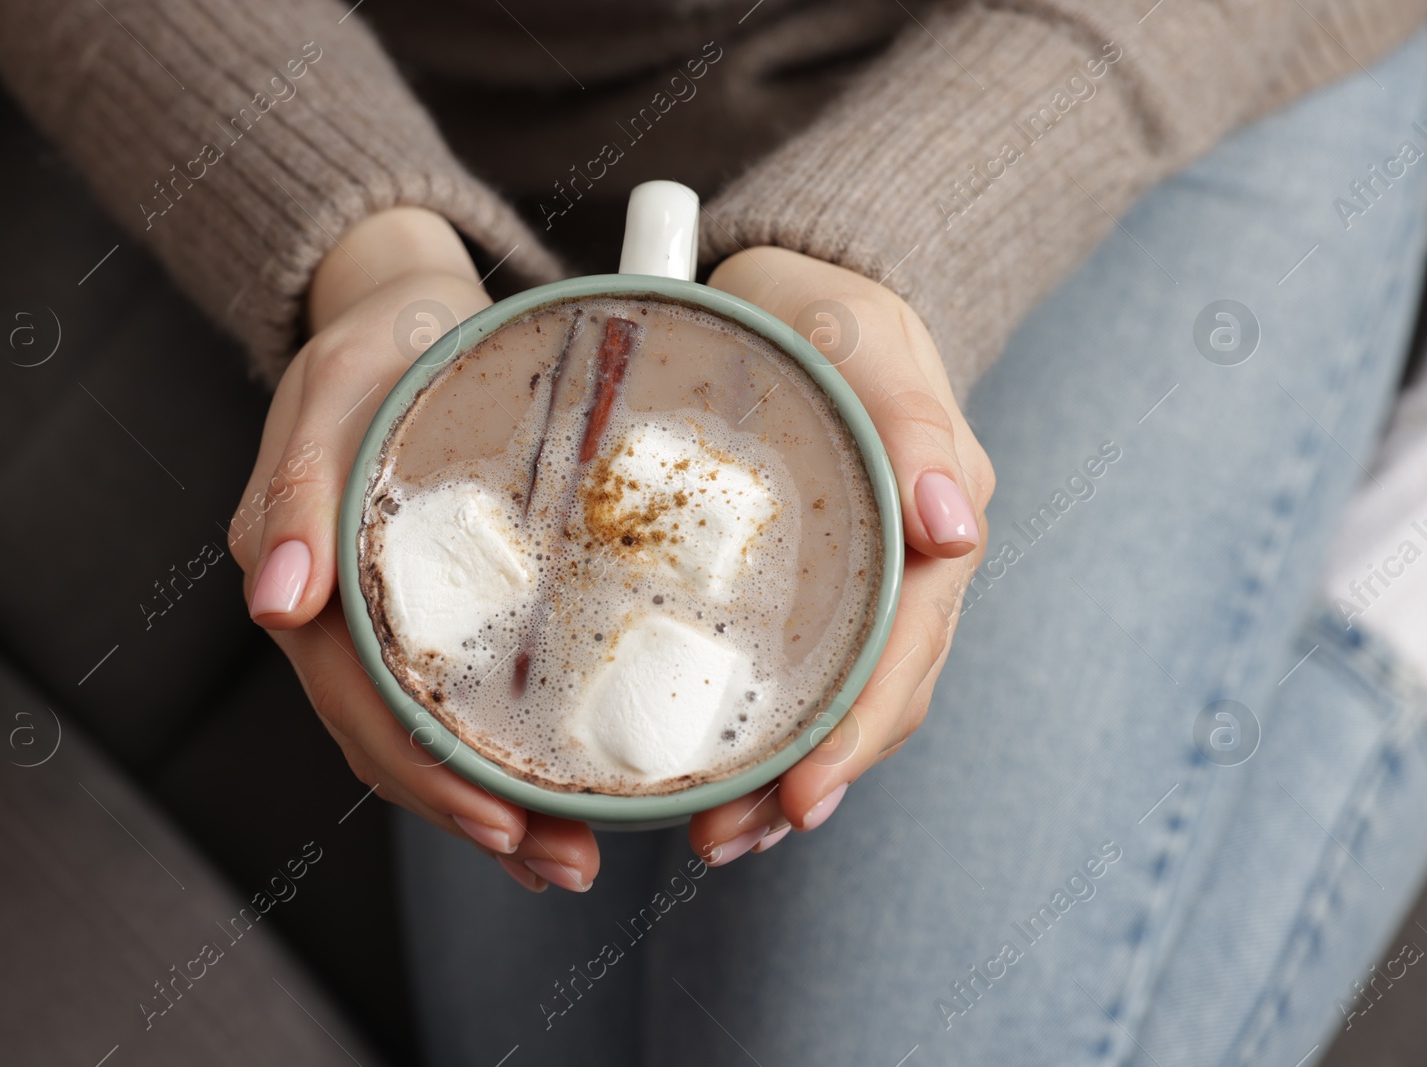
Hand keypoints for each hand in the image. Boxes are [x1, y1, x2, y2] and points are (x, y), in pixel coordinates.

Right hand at [229, 207, 600, 893]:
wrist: (412, 308)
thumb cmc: (382, 336)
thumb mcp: (340, 382)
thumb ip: (297, 485)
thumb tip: (274, 605)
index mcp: (305, 571)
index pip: (358, 702)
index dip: (426, 773)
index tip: (503, 820)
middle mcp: (337, 612)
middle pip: (394, 742)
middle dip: (474, 813)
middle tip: (566, 862)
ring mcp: (382, 616)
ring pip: (423, 737)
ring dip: (492, 806)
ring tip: (571, 856)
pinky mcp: (432, 606)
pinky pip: (455, 697)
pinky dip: (497, 757)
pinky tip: (551, 797)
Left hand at [689, 247, 994, 863]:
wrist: (788, 290)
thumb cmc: (821, 306)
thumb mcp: (861, 332)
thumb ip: (912, 415)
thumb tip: (955, 526)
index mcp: (933, 521)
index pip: (908, 650)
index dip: (858, 733)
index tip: (801, 796)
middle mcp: (909, 567)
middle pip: (879, 699)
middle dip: (815, 781)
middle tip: (728, 841)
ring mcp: (864, 582)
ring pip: (845, 702)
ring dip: (788, 779)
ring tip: (715, 837)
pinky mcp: (812, 586)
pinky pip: (806, 672)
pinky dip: (769, 731)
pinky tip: (714, 771)